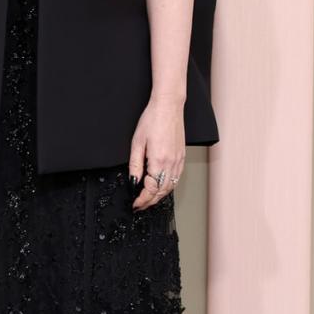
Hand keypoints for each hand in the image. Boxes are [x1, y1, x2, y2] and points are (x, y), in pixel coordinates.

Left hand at [128, 93, 184, 209]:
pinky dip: (168, 187)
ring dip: (160, 196)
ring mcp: (178, 161)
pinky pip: (176, 178)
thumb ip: (135, 165)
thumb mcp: (137, 143)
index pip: (151, 189)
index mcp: (158, 161)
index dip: (142, 200)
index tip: (135, 204)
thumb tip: (132, 181)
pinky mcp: (181, 157)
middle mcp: (171, 163)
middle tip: (140, 205)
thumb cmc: (152, 120)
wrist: (168, 107)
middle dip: (150, 201)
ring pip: (170, 187)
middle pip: (162, 191)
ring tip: (149, 199)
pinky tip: (161, 187)